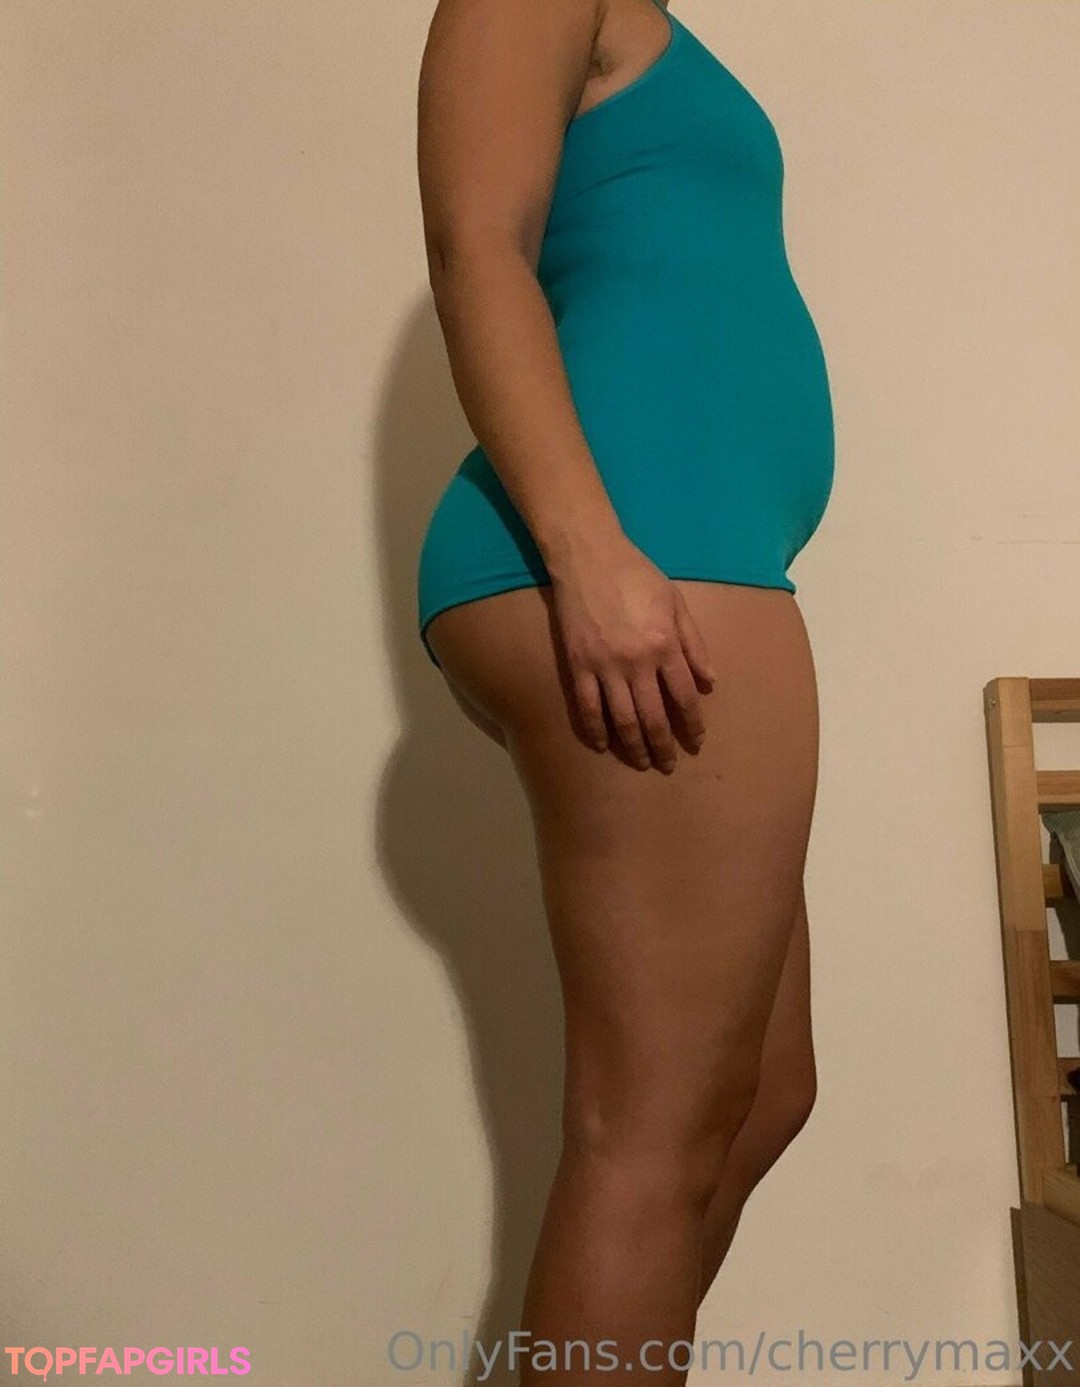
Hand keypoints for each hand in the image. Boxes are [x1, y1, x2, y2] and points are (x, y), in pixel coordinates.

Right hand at [549, 536, 717, 772]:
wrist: (589, 557)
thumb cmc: (637, 576)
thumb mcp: (676, 603)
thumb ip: (694, 644)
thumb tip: (709, 682)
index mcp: (665, 646)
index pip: (685, 697)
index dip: (692, 723)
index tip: (696, 741)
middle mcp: (637, 662)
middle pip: (654, 716)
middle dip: (664, 746)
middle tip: (669, 765)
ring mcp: (605, 666)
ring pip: (622, 719)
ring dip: (634, 747)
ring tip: (642, 763)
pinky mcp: (578, 665)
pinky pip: (587, 707)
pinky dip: (595, 730)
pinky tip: (602, 745)